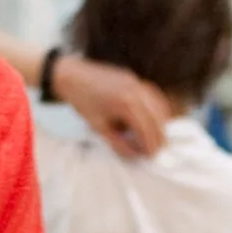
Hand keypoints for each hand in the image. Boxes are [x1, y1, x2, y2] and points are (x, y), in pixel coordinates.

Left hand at [56, 53, 171, 159]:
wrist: (71, 76)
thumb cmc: (82, 100)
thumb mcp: (99, 128)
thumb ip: (119, 144)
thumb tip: (134, 154)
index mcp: (127, 104)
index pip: (146, 129)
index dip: (150, 145)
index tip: (150, 156)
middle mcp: (136, 91)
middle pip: (157, 118)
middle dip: (159, 136)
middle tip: (156, 149)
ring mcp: (136, 82)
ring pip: (159, 106)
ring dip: (160, 122)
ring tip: (154, 137)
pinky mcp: (133, 79)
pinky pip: (152, 95)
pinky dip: (155, 109)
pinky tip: (151, 119)